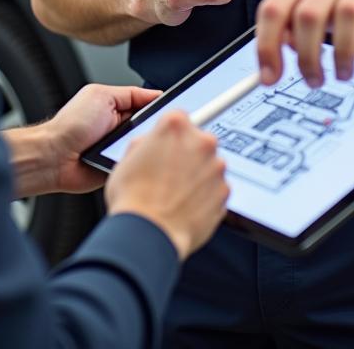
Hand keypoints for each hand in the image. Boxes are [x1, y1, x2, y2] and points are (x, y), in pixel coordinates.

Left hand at [46, 84, 161, 193]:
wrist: (55, 156)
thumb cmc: (71, 124)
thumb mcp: (102, 96)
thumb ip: (130, 94)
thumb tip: (156, 93)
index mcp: (119, 109)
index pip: (150, 107)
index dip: (162, 108)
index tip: (175, 110)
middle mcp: (121, 129)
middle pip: (151, 128)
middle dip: (155, 129)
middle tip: (154, 129)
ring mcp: (120, 149)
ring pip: (145, 148)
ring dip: (145, 146)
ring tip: (138, 145)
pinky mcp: (118, 168)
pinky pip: (136, 165)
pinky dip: (137, 163)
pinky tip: (133, 160)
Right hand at [105, 111, 228, 259]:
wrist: (148, 235)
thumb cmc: (133, 198)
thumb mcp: (128, 157)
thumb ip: (148, 143)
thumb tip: (154, 144)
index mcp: (175, 125)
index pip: (180, 117)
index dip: (172, 134)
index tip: (170, 143)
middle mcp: (201, 141)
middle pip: (198, 140)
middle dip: (188, 154)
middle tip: (170, 173)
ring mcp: (216, 167)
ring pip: (209, 165)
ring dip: (197, 175)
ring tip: (176, 194)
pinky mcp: (225, 191)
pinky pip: (216, 188)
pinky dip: (205, 195)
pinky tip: (186, 205)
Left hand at [256, 0, 353, 86]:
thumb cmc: (347, 3)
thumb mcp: (314, 10)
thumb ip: (290, 29)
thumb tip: (272, 62)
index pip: (274, 9)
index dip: (267, 46)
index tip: (269, 77)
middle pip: (308, 15)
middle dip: (307, 57)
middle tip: (313, 81)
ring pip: (345, 17)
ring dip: (341, 57)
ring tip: (342, 75)